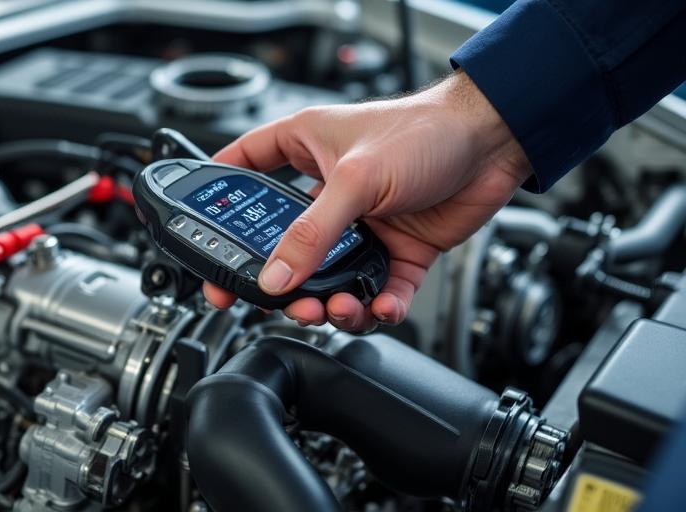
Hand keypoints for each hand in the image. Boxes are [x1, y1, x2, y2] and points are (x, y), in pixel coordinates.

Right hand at [202, 72, 531, 331]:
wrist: (495, 144)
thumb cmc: (425, 132)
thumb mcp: (356, 180)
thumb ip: (311, 234)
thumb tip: (274, 276)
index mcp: (304, 149)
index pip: (241, 172)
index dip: (217, 207)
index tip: (202, 243)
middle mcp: (327, 191)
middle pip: (283, 244)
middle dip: (279, 280)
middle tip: (273, 302)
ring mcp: (360, 224)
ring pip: (327, 278)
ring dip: (328, 302)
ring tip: (334, 309)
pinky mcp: (395, 250)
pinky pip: (375, 291)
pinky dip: (375, 307)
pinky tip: (378, 305)